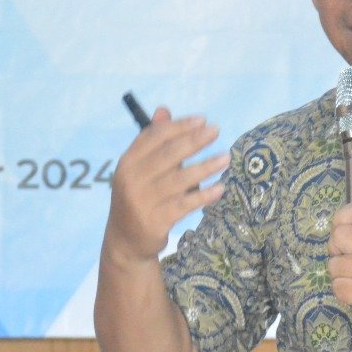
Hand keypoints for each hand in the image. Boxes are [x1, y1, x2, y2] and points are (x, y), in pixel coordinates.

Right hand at [104, 107, 227, 263]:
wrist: (126, 241)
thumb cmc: (139, 198)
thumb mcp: (140, 169)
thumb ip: (153, 141)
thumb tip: (163, 109)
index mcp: (127, 162)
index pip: (154, 136)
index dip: (179, 126)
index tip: (202, 120)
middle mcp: (132, 179)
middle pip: (168, 154)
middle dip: (194, 140)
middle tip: (216, 131)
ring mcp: (143, 200)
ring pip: (180, 179)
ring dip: (206, 167)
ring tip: (226, 158)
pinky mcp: (156, 220)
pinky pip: (185, 204)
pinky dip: (203, 195)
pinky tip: (220, 188)